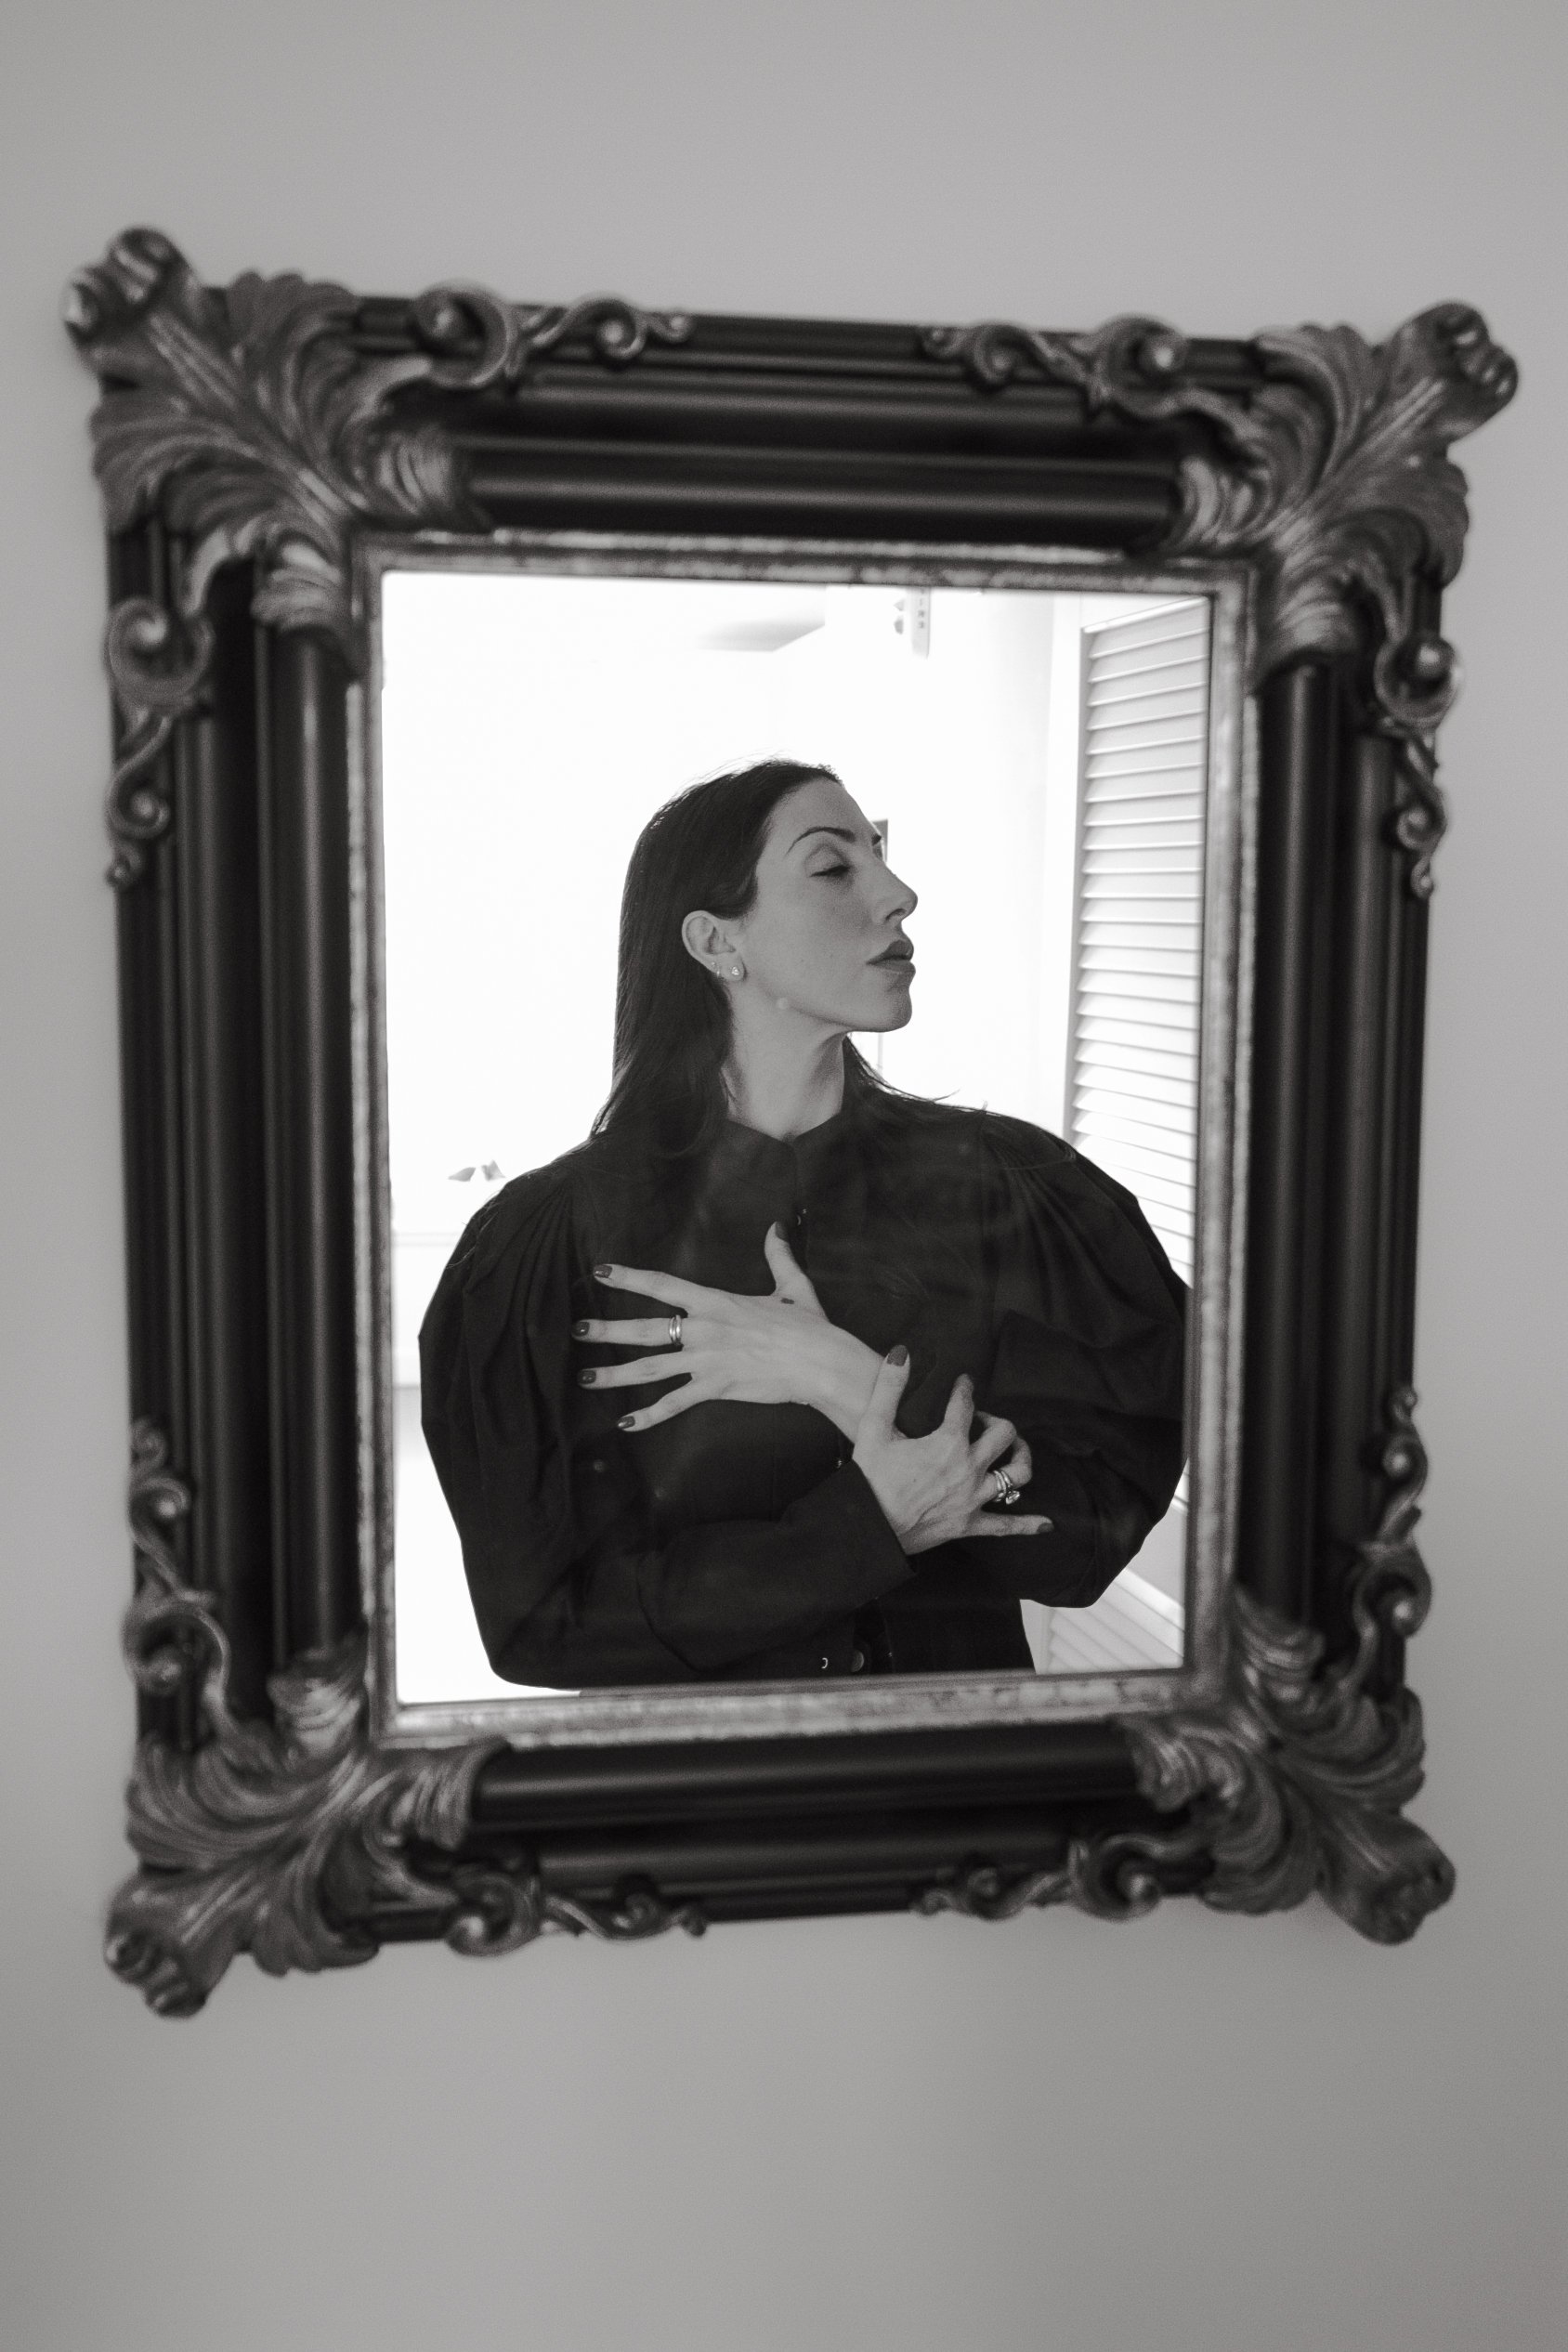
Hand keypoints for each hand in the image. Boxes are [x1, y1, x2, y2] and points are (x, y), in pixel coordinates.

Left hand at [575, 1225, 880, 1436]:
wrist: (821, 1362)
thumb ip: (778, 1256)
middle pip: (644, 1329)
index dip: (629, 1277)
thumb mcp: (792, 1286)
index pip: (662, 1285)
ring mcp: (706, 1360)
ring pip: (649, 1368)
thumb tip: (777, 1227)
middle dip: (606, 1331)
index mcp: (716, 1302)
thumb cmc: (809, 1326)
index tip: (600, 1271)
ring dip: (615, 1375)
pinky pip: (675, 1404)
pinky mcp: (715, 1388)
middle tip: (576, 1331)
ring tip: (586, 1379)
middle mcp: (703, 1329)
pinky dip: (649, 1416)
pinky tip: (626, 1424)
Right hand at [851, 1349, 1052, 1555]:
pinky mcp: (969, 1524)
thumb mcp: (872, 1427)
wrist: (867, 1527)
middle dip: (996, 1420)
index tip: (964, 1383)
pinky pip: (1005, 1525)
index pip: (965, 1405)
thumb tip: (901, 1353)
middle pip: (1004, 1434)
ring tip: (1015, 1449)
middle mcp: (969, 1468)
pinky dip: (1027, 1524)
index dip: (965, 1389)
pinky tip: (1047, 1524)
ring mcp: (973, 1498)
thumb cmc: (869, 1478)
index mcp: (948, 1443)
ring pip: (1017, 1474)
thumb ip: (889, 1387)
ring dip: (1021, 1457)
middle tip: (981, 1420)